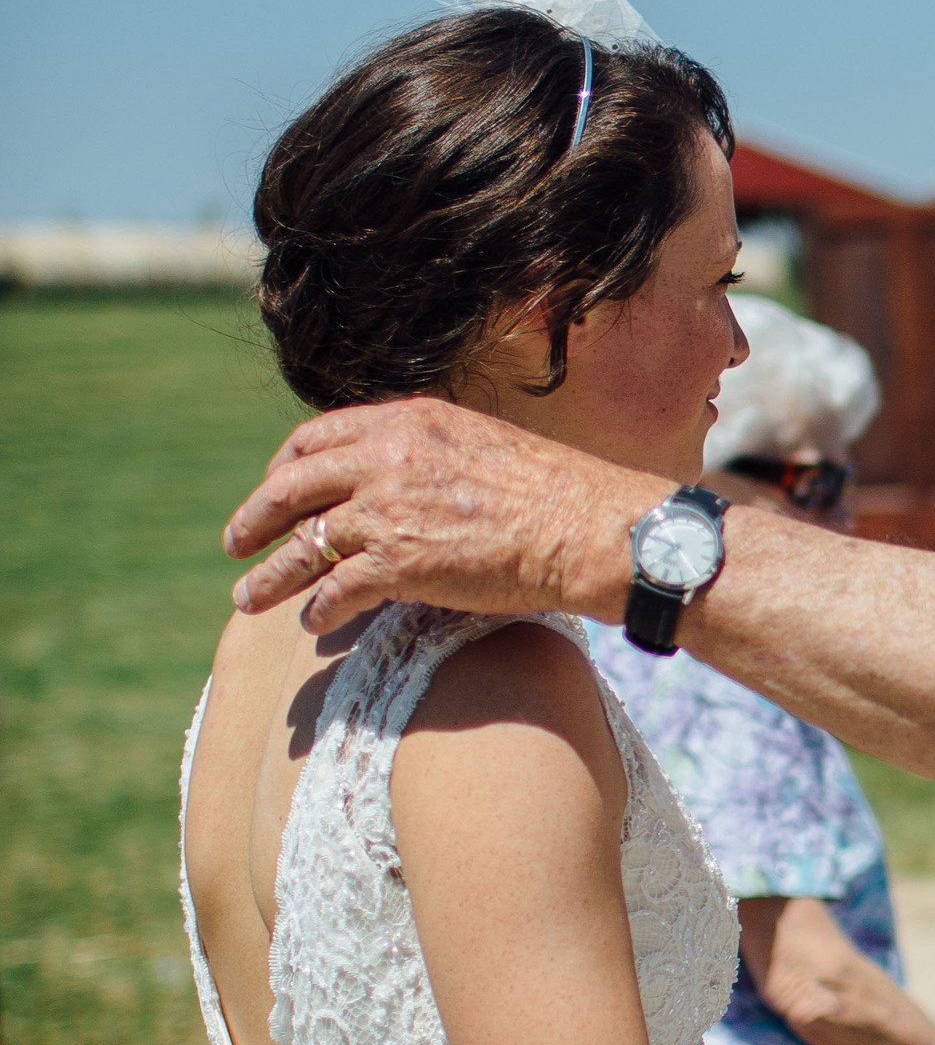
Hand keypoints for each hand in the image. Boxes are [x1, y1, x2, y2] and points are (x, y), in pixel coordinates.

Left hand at [224, 400, 648, 635]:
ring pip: (303, 543)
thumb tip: (409, 479)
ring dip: (268, 574)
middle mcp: (387, 457)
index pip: (318, 437)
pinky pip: (335, 589)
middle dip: (255, 517)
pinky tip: (314, 623)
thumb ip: (432, 453)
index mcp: (408, 422)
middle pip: (292, 485)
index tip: (277, 489)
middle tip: (236, 541)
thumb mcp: (483, 444)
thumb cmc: (556, 492)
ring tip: (247, 597)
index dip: (286, 467)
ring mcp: (388, 510)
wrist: (588, 527)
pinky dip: (317, 609)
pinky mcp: (398, 562)